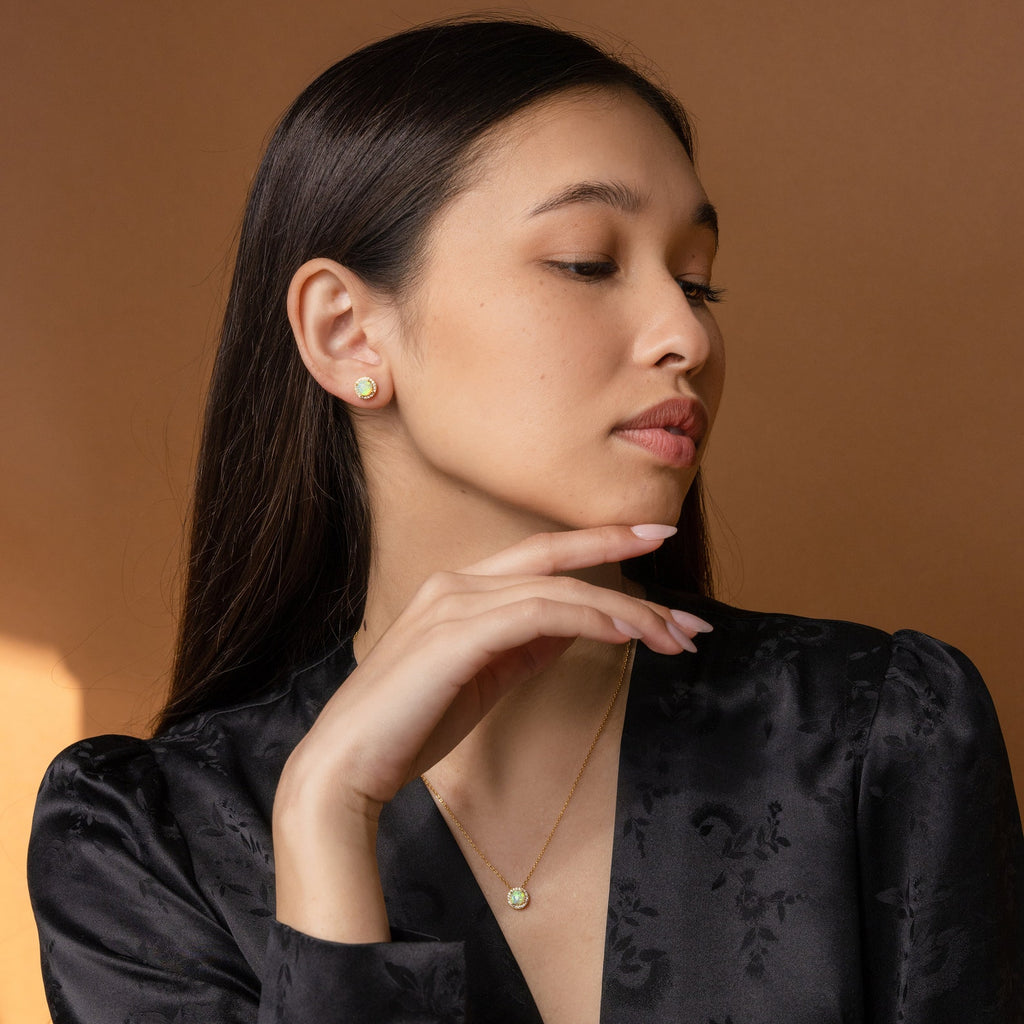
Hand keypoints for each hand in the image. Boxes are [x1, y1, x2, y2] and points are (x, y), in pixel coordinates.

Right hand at [286, 523, 709, 811]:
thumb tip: (575, 628)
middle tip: (687, 600)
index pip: (542, 555)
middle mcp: (456, 582)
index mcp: (459, 589)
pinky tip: (628, 634)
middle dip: (625, 557)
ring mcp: (454, 603)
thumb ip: (523, 647)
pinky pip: (539, 614)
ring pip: (558, 588)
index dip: (600, 541)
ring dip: (625, 611)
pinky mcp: (458, 634)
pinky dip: (589, 620)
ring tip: (674, 637)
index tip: (654, 542)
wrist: (347, 766)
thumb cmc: (411, 726)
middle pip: (556, 557)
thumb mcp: (483, 679)